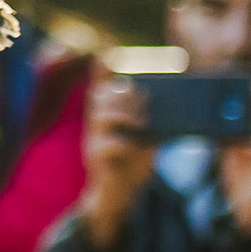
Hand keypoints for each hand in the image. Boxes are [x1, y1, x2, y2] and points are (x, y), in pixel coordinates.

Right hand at [79, 77, 155, 247]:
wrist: (118, 195)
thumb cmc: (130, 164)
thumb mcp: (141, 138)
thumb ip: (144, 119)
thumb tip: (156, 101)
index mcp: (105, 117)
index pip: (101, 88)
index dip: (102, 72)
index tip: (109, 57)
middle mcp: (96, 125)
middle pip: (100, 97)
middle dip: (122, 93)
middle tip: (143, 99)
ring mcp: (94, 141)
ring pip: (101, 116)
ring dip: (123, 115)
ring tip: (140, 122)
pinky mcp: (98, 159)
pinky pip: (107, 144)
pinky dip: (121, 142)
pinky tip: (132, 145)